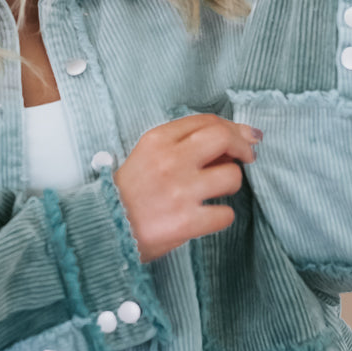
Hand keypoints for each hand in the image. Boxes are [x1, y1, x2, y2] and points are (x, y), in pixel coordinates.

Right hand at [113, 114, 259, 263]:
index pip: (206, 121)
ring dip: (232, 183)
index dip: (232, 127)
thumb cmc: (127, 194)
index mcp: (157, 140)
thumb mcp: (146, 156)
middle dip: (243, 146)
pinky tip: (208, 216)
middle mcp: (170, 161)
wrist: (104, 229)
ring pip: (232, 176)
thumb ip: (180, 145)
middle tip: (248, 157)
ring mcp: (180, 191)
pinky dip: (222, 216)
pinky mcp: (187, 221)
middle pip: (223, 138)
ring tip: (219, 191)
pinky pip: (226, 214)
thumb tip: (227, 144)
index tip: (244, 136)